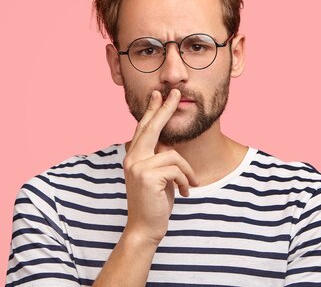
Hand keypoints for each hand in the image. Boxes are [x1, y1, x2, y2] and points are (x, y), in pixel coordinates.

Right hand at [122, 89, 197, 244]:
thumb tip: (169, 146)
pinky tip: (183, 193)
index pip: (143, 128)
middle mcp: (132, 158)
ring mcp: (138, 166)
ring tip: (188, 187)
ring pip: (174, 155)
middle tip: (177, 92)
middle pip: (152, 127)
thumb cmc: (155, 203)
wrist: (145, 227)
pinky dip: (185, 181)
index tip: (159, 94)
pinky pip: (177, 169)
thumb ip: (159, 159)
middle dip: (166, 109)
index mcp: (134, 156)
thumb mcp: (158, 177)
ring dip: (187, 173)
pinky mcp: (147, 175)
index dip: (152, 110)